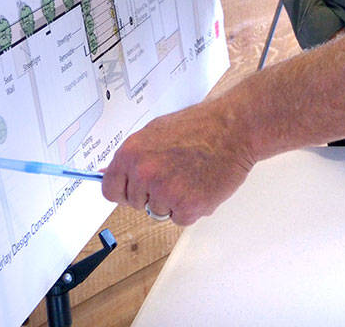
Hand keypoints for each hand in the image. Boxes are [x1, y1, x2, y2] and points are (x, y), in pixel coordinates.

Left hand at [101, 98, 253, 225]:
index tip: (133, 190)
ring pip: (159, 211)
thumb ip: (133, 156)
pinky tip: (201, 185)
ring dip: (174, 200)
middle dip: (153, 193)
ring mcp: (166, 192)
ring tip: (191, 175)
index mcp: (132, 154)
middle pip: (136, 203)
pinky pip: (181, 218)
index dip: (124, 190)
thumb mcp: (156, 132)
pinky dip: (192, 207)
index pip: (110, 189)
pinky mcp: (188, 206)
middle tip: (175, 173)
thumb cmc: (201, 126)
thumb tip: (110, 173)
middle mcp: (145, 174)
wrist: (234, 128)